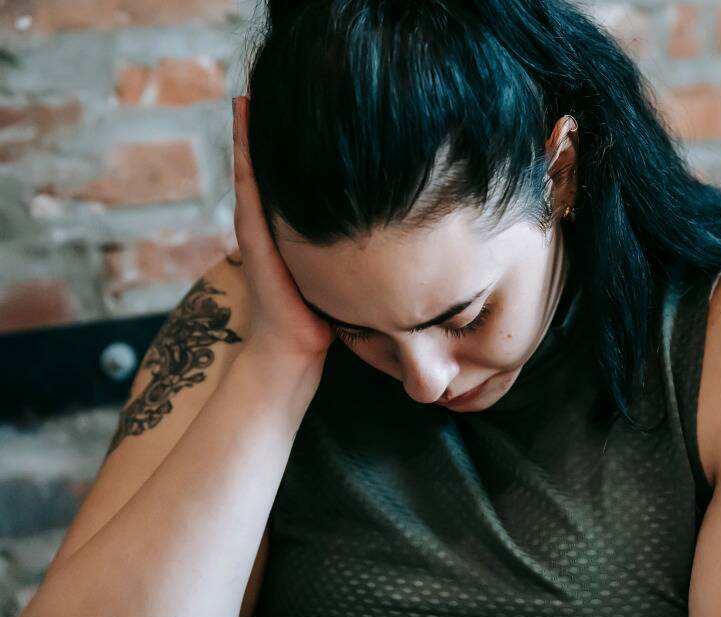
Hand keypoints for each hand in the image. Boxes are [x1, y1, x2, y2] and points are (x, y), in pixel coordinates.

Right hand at [231, 95, 333, 359]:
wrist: (293, 353)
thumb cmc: (323, 320)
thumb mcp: (346, 275)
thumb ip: (358, 250)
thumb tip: (400, 231)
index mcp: (292, 231)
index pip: (292, 178)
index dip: (292, 144)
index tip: (302, 106)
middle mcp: (271, 225)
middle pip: (267, 166)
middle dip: (267, 129)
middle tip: (268, 84)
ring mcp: (257, 229)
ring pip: (252, 168)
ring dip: (250, 131)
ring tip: (251, 94)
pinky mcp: (253, 236)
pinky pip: (249, 186)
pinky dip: (246, 154)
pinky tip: (247, 124)